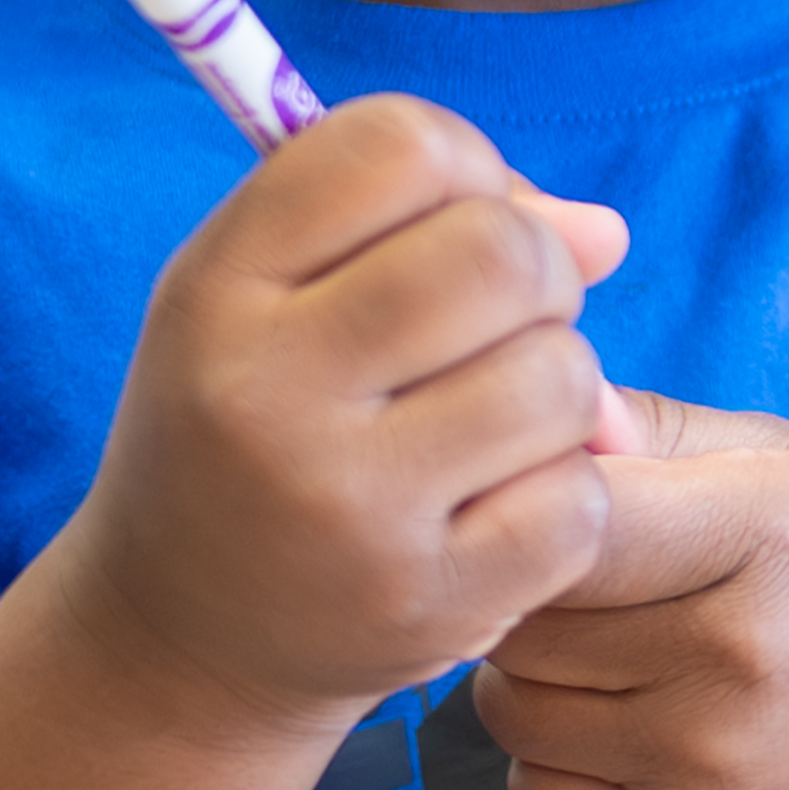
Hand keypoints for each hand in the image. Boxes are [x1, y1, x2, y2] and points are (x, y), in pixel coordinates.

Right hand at [47, 94, 638, 735]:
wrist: (181, 645)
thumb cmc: (256, 428)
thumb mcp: (274, 297)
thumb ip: (428, 220)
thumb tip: (606, 235)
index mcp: (215, 290)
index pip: (399, 144)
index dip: (466, 164)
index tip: (447, 222)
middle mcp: (265, 394)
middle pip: (502, 252)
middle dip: (536, 274)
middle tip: (493, 328)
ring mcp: (347, 510)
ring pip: (559, 374)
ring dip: (554, 389)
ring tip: (481, 427)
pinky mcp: (426, 605)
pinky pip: (577, 498)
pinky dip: (560, 498)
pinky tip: (488, 515)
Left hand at [469, 398, 788, 789]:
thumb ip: (663, 433)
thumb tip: (549, 413)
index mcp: (770, 532)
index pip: (576, 513)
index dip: (542, 511)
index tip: (560, 516)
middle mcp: (737, 655)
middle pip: (525, 620)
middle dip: (536, 600)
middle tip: (594, 597)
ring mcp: (709, 768)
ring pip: (510, 712)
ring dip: (538, 686)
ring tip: (616, 668)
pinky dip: (557, 768)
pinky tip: (630, 740)